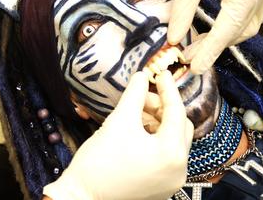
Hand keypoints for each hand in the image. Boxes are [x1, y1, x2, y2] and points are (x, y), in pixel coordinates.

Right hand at [43, 70, 193, 199]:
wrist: (82, 196)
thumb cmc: (99, 161)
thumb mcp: (118, 121)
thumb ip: (134, 95)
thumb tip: (141, 77)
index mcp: (171, 153)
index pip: (176, 112)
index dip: (168, 89)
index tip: (160, 74)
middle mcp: (178, 170)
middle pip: (179, 128)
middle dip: (162, 108)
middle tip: (143, 96)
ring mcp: (171, 182)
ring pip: (172, 143)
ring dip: (158, 124)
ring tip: (135, 115)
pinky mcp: (160, 188)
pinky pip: (165, 157)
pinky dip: (155, 141)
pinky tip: (136, 133)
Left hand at [168, 0, 262, 73]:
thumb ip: (182, 12)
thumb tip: (173, 39)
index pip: (229, 30)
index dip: (209, 51)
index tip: (192, 68)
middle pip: (241, 31)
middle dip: (214, 45)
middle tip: (187, 55)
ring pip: (246, 24)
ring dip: (223, 36)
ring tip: (195, 44)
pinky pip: (246, 11)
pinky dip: (228, 22)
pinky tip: (208, 27)